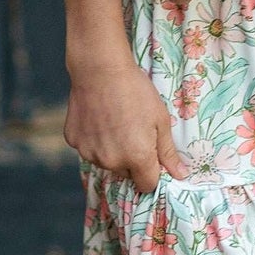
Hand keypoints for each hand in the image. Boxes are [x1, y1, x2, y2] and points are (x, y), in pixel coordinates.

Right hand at [65, 59, 189, 191]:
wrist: (100, 69)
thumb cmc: (136, 91)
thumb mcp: (160, 119)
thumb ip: (168, 152)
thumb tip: (180, 175)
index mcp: (137, 157)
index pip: (148, 185)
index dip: (152, 172)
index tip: (152, 156)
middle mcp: (111, 161)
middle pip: (126, 173)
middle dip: (132, 160)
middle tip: (133, 131)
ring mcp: (89, 152)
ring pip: (106, 162)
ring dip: (112, 151)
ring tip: (115, 122)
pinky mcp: (74, 141)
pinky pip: (88, 148)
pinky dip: (94, 140)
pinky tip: (99, 118)